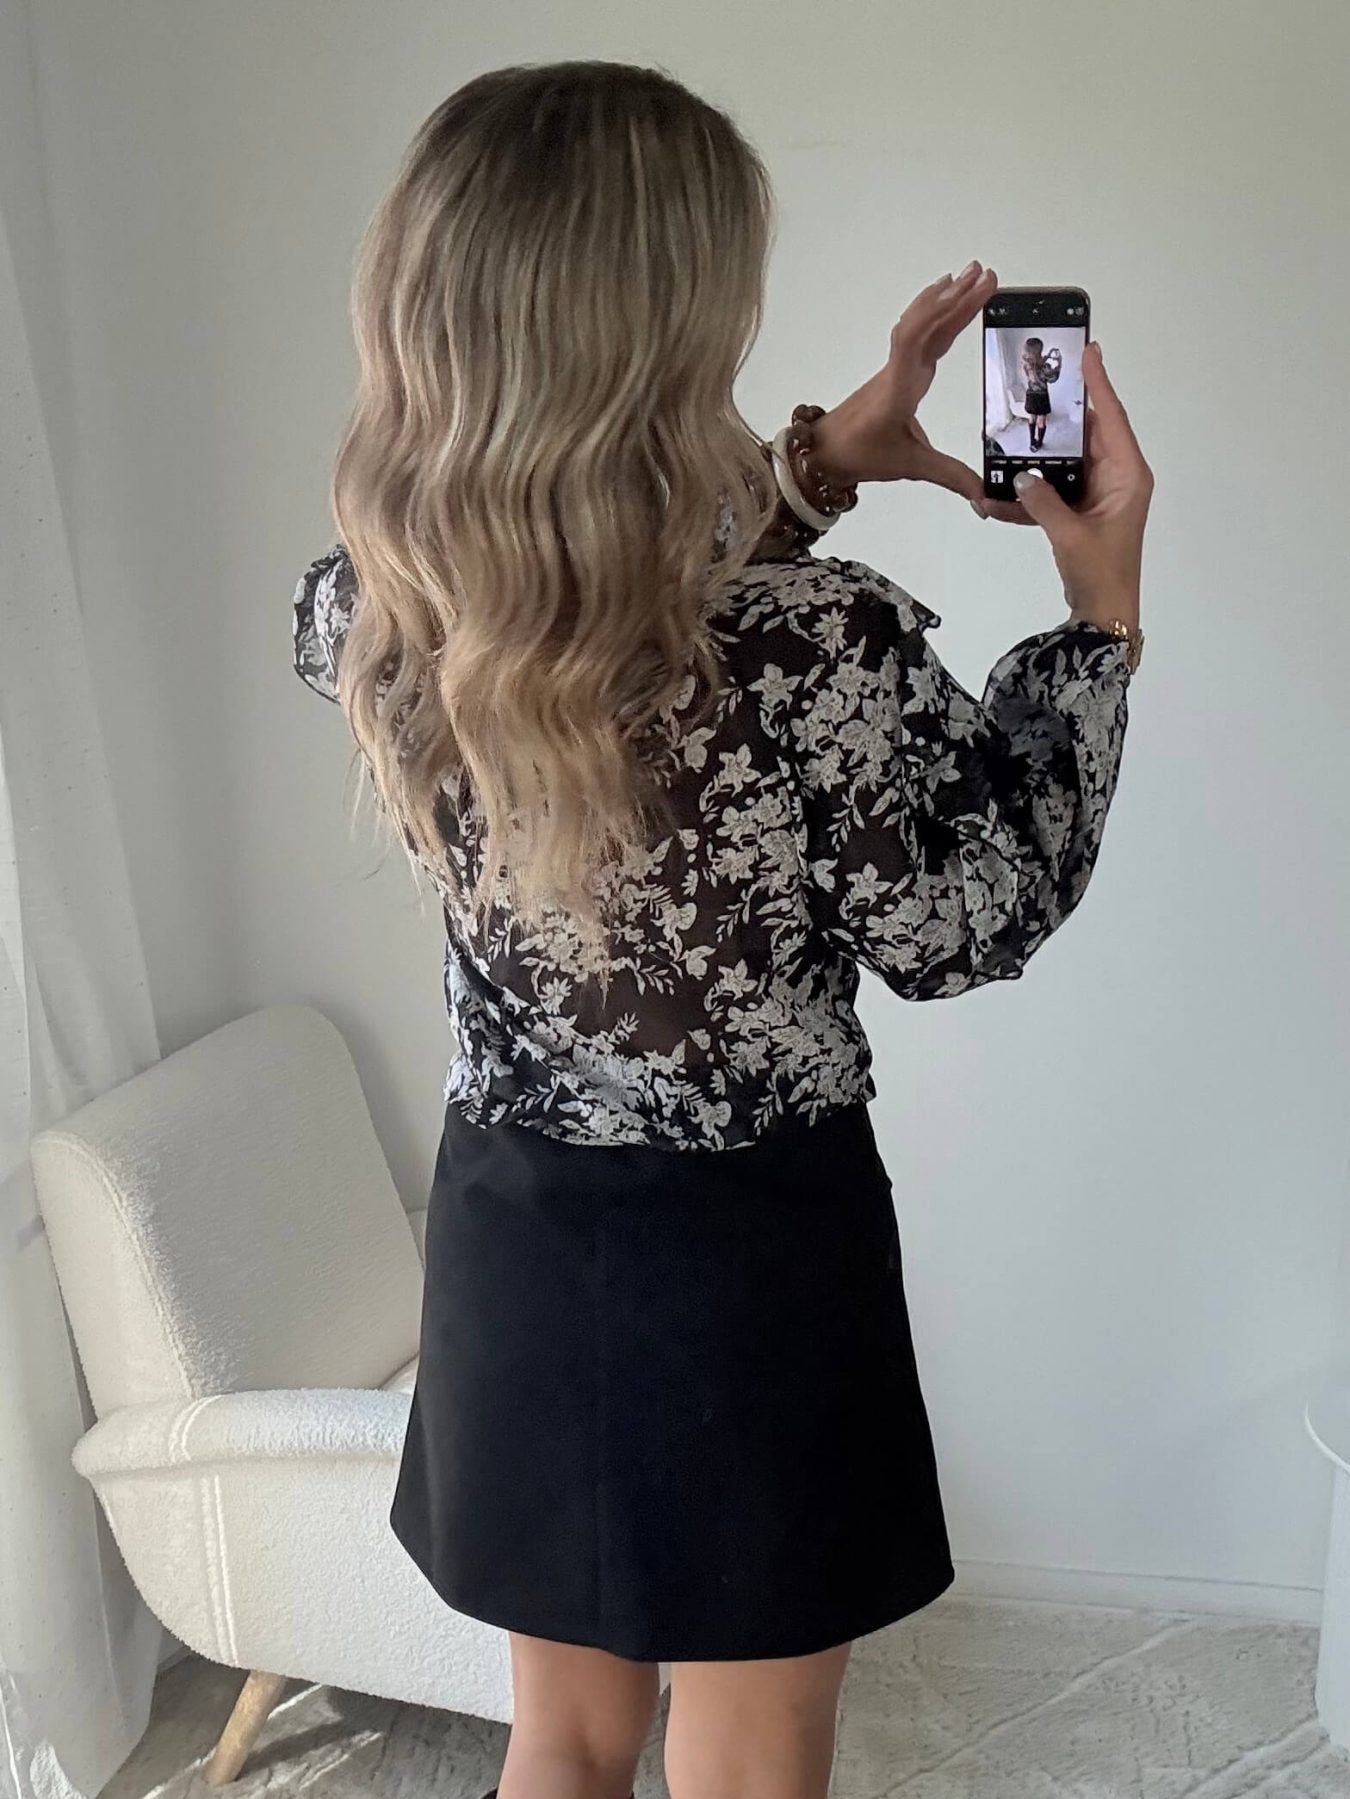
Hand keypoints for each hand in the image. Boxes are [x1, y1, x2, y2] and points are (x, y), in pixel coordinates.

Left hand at [810, 261, 1024, 520]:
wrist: (825, 453)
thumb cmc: (860, 455)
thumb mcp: (909, 466)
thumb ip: (950, 475)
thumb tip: (983, 494)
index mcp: (900, 388)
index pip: (917, 340)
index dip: (942, 313)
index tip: (968, 291)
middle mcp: (899, 370)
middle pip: (927, 324)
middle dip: (957, 298)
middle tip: (987, 274)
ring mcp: (898, 367)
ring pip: (922, 324)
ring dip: (947, 299)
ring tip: (974, 274)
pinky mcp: (899, 370)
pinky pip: (918, 333)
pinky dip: (933, 312)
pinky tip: (945, 297)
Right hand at [1011, 343, 1152, 629]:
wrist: (1104, 618)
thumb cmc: (1102, 575)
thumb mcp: (1070, 536)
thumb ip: (1043, 501)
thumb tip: (1019, 476)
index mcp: (1127, 476)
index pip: (1111, 418)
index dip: (1098, 384)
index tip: (1088, 351)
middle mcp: (1116, 479)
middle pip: (1085, 434)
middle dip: (1059, 416)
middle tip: (1036, 385)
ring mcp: (1098, 496)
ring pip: (1063, 463)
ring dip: (1034, 461)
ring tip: (1006, 441)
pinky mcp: (1080, 514)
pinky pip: (1051, 494)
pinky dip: (1026, 497)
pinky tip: (995, 499)